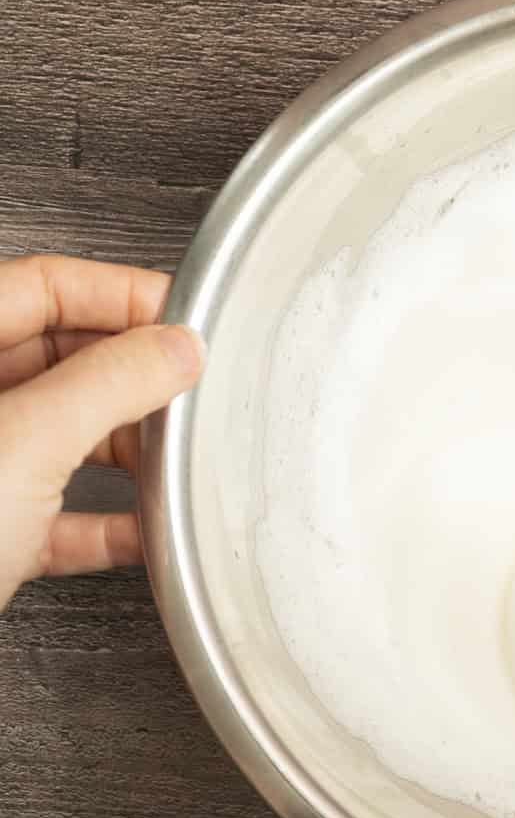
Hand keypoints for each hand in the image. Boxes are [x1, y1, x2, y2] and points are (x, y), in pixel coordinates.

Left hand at [0, 255, 203, 611]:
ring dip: (123, 451)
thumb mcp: (26, 442)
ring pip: (57, 435)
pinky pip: (52, 514)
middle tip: (185, 389)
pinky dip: (102, 521)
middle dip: (129, 376)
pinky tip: (139, 532)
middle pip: (57, 358)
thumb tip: (173, 346)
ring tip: (170, 462)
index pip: (43, 285)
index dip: (119, 294)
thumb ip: (110, 384)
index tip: (183, 318)